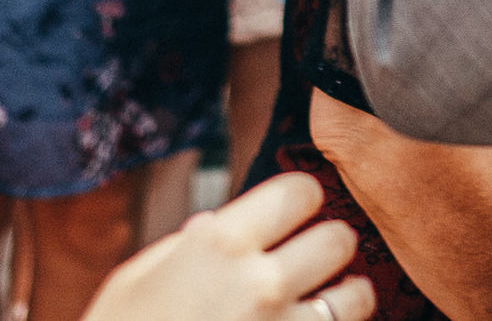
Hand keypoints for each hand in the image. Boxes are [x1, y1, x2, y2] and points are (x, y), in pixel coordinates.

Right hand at [82, 171, 372, 320]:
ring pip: (357, 296)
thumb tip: (212, 225)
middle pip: (339, 238)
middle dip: (328, 245)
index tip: (293, 212)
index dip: (300, 199)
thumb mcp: (134, 281)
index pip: (299, 192)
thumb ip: (181, 247)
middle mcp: (260, 284)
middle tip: (313, 257)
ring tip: (331, 300)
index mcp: (219, 246)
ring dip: (346, 295)